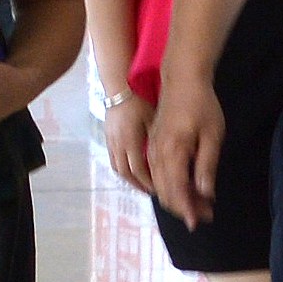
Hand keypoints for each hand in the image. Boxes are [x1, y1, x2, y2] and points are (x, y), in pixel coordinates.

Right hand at [97, 84, 152, 202]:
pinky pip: (113, 161)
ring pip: (118, 169)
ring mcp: (111, 143)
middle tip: (153, 193)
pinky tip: (132, 172)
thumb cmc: (139, 101)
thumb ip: (159, 138)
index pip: (138, 169)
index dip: (149, 182)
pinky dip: (124, 171)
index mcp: (131, 140)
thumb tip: (174, 156)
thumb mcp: (153, 117)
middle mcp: (118, 144)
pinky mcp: (108, 139)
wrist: (118, 89)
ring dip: (130, 180)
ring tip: (143, 186)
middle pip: (126, 174)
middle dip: (139, 186)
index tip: (160, 189)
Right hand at [147, 74, 224, 227]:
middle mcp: (156, 154)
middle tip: (206, 214)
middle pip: (166, 192)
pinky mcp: (152, 146)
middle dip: (185, 207)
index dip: (187, 209)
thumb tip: (205, 194)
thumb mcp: (212, 136)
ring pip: (161, 185)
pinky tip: (189, 187)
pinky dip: (172, 186)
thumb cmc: (202, 105)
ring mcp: (152, 150)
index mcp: (172, 152)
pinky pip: (158, 174)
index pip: (176, 190)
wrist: (182, 79)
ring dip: (179, 198)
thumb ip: (206, 166)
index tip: (200, 221)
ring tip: (201, 204)